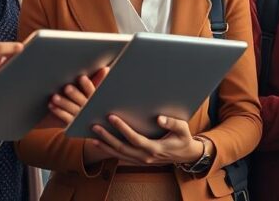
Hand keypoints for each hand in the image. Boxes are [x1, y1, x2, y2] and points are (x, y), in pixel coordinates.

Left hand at [36, 67, 109, 129]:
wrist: (85, 123)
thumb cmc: (87, 100)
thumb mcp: (92, 92)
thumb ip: (98, 81)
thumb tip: (106, 69)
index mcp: (95, 99)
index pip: (92, 91)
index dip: (87, 85)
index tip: (81, 77)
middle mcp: (89, 108)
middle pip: (82, 100)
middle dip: (74, 94)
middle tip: (67, 88)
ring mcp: (81, 117)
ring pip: (73, 109)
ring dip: (64, 103)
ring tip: (55, 97)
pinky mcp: (72, 124)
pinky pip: (66, 118)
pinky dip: (58, 111)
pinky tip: (51, 105)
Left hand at [86, 115, 202, 166]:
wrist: (185, 155)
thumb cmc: (183, 138)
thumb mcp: (183, 129)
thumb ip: (172, 123)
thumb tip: (159, 118)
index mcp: (155, 148)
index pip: (134, 138)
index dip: (122, 128)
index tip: (111, 117)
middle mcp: (145, 156)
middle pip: (122, 148)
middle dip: (107, 137)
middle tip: (95, 126)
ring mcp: (141, 160)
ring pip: (119, 154)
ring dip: (105, 145)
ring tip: (93, 136)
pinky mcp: (138, 160)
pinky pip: (121, 157)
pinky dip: (109, 151)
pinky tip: (100, 144)